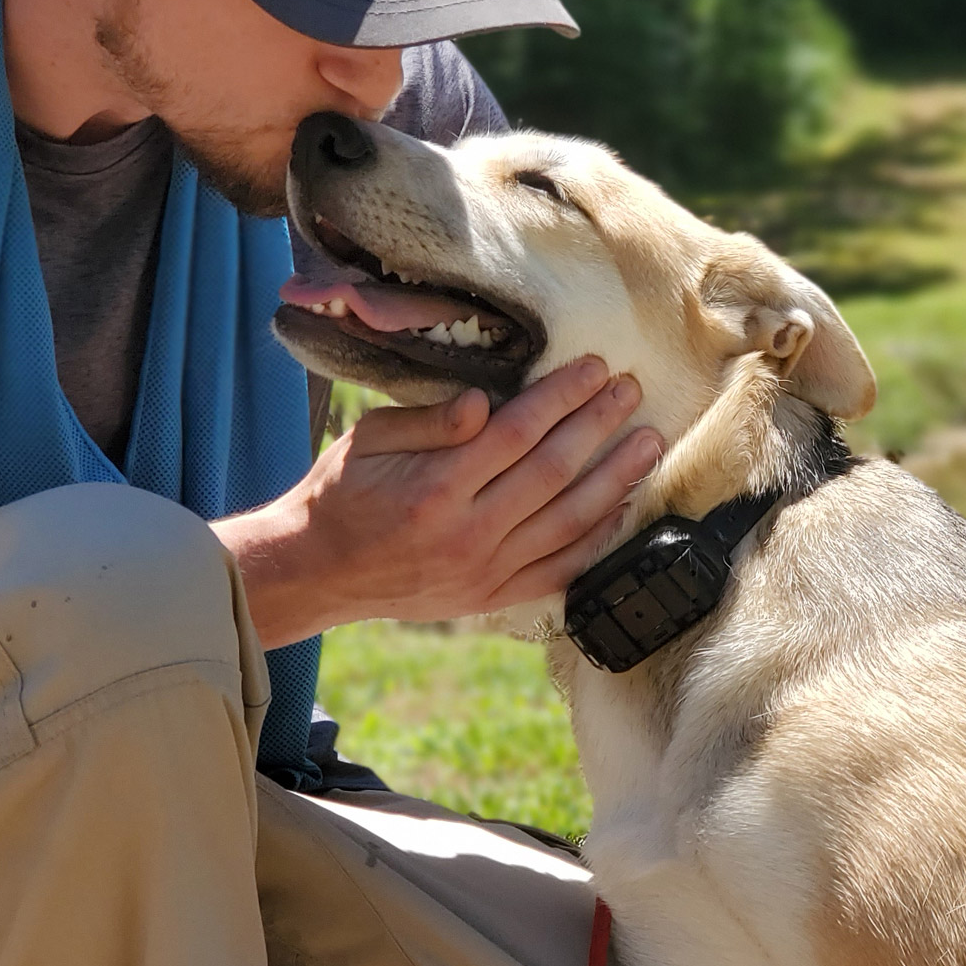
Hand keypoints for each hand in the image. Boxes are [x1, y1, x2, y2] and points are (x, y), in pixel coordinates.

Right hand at [221, 356, 663, 643]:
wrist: (317, 572)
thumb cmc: (341, 494)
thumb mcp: (367, 440)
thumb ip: (429, 421)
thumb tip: (484, 404)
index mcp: (436, 486)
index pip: (519, 430)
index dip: (563, 396)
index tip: (595, 367)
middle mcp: (469, 533)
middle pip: (555, 470)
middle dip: (600, 425)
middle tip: (632, 390)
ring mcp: (486, 571)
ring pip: (571, 521)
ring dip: (616, 478)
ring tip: (647, 443)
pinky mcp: (494, 597)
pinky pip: (562, 568)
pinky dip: (599, 538)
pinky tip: (625, 506)